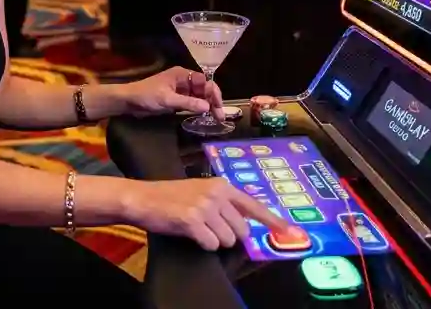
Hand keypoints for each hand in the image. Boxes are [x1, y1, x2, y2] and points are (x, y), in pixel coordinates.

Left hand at [111, 66, 224, 120]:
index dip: (213, 93)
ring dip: (207, 106)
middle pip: (204, 89)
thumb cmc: (146, 95)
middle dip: (213, 101)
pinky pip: (192, 102)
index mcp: (182, 74)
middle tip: (220, 117)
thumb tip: (208, 107)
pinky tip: (204, 117)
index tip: (218, 107)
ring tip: (215, 119)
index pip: (204, 81)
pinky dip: (198, 109)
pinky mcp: (176, 99)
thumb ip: (188, 102)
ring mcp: (180, 90)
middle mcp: (183, 80)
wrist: (129, 101)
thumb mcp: (167, 99)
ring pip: (199, 96)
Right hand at [127, 177, 293, 249]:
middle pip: (241, 229)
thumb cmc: (170, 197)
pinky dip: (203, 244)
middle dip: (229, 236)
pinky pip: (211, 245)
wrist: (142, 198)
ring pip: (227, 239)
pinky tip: (190, 234)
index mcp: (222, 185)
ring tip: (197, 229)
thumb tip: (245, 224)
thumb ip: (224, 203)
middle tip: (209, 229)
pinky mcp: (193, 220)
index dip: (272, 220)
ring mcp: (205, 206)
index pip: (253, 205)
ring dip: (214, 241)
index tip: (288, 230)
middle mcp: (217, 194)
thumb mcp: (201, 191)